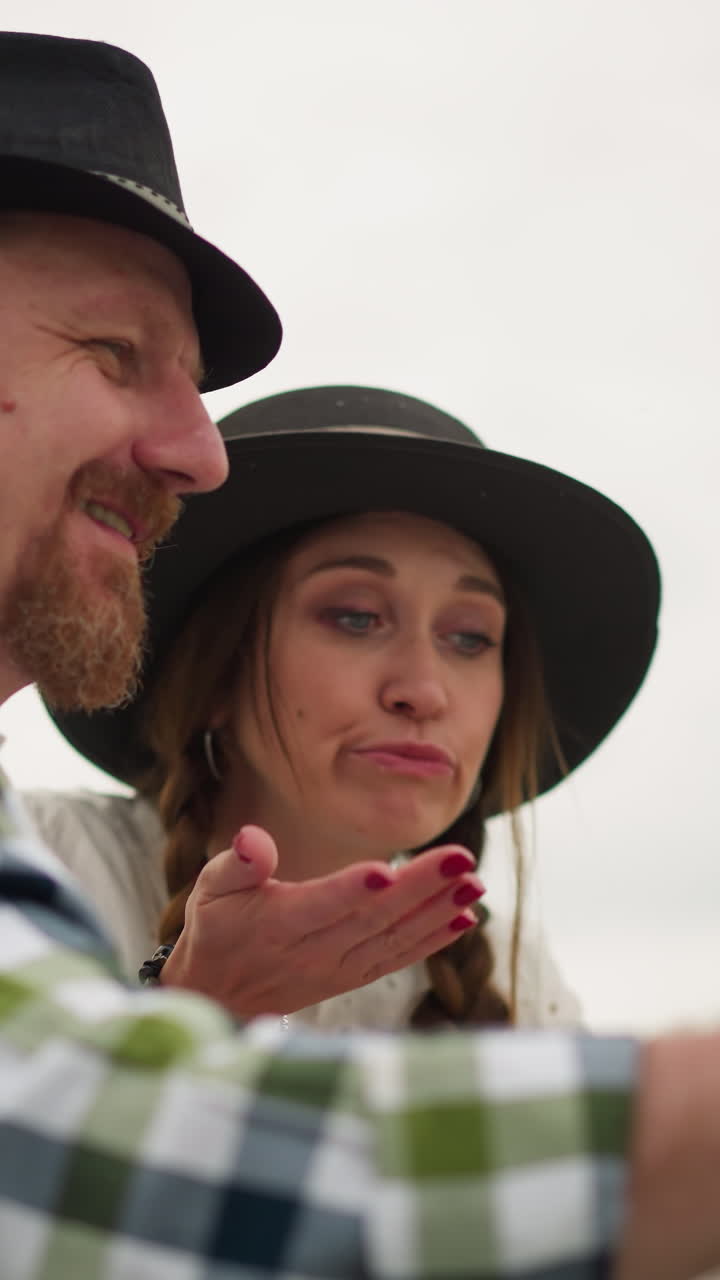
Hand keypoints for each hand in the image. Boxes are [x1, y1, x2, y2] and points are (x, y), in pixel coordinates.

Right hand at [160, 823, 485, 1017]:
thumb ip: (236, 864)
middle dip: (420, 889)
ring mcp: (338, 970)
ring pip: (394, 940)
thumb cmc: (218, 931)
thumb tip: (252, 839)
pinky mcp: (353, 978)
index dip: (351, 891)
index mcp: (278, 926)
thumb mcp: (211, 891)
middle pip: (372, 919)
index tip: (387, 871)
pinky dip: (433, 941)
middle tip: (461, 860)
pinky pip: (398, 959)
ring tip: (475, 884)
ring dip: (438, 913)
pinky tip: (465, 918)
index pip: (320, 907)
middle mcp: (313, 953)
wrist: (220, 998)